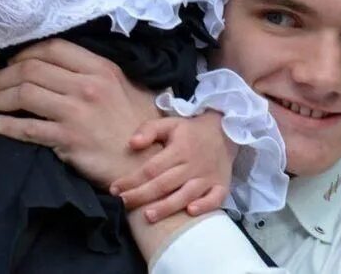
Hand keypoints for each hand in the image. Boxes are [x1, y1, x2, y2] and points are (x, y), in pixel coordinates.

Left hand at [0, 39, 160, 187]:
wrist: (148, 163)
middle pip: (31, 69)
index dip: (23, 53)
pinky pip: (28, 129)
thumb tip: (63, 64)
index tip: (9, 63)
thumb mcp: (126, 87)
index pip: (52, 48)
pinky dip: (6, 126)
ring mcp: (77, 112)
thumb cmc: (138, 126)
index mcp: (100, 68)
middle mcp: (87, 85)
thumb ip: (97, 72)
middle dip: (1, 76)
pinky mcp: (70, 139)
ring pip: (24, 95)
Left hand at [111, 112, 234, 221]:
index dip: (132, 179)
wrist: (225, 132)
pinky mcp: (221, 186)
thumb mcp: (169, 123)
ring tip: (148, 216)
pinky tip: (190, 212)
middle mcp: (193, 165)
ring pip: (186, 195)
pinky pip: (215, 199)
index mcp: (179, 150)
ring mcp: (208, 177)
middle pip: (165, 184)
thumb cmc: (190, 132)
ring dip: (168, 206)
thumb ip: (149, 130)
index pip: (152, 168)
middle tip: (123, 204)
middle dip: (142, 196)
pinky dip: (205, 206)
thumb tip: (132, 144)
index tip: (115, 188)